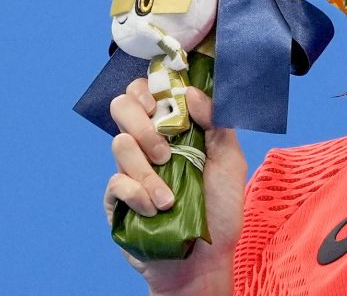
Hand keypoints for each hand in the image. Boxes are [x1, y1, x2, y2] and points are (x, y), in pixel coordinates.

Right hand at [105, 80, 246, 294]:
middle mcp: (149, 143)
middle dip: (143, 125)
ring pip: (119, 145)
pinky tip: (157, 209)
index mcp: (175, 129)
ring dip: (147, 171)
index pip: (149, 91)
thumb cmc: (220, 207)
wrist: (204, 258)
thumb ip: (217, 122)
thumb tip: (191, 93)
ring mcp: (130, 169)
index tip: (160, 102)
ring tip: (170, 196)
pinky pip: (116, 183)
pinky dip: (139, 195)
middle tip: (166, 152)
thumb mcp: (230, 160)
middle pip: (122, 107)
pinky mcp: (117, 199)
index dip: (149, 87)